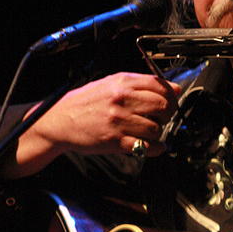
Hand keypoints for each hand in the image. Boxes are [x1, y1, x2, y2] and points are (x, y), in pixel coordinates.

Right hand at [7, 72, 178, 176]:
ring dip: (157, 133)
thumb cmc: (86, 103)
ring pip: (156, 128)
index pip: (160, 85)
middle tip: (161, 118)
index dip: (171, 95)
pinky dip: (154, 148)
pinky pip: (146, 147)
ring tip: (148, 132)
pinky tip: (150, 146)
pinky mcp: (115, 141)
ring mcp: (119, 121)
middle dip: (167, 114)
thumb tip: (173, 88)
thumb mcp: (111, 84)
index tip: (171, 101)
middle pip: (163, 106)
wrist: (60, 120)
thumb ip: (140, 84)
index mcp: (122, 83)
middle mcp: (122, 100)